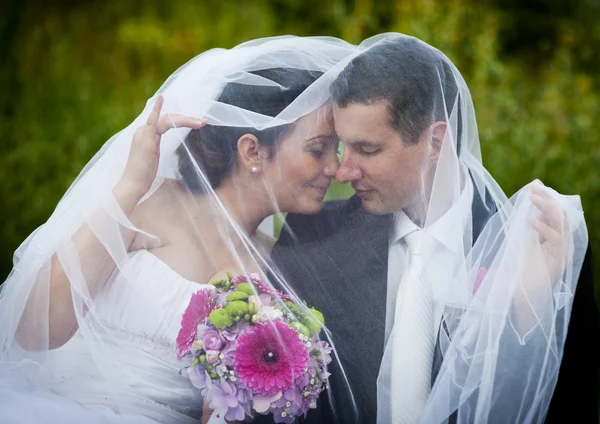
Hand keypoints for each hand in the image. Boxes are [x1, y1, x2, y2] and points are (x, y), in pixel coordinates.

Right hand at [118, 95, 206, 198]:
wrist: (132, 185)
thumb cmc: (142, 176)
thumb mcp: (152, 159)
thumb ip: (156, 150)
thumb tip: (159, 150)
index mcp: (146, 134)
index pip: (165, 121)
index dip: (181, 120)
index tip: (197, 122)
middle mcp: (143, 131)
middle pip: (168, 119)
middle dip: (186, 119)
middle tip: (203, 122)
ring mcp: (144, 133)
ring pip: (167, 120)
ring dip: (185, 120)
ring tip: (200, 122)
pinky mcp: (146, 139)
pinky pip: (153, 121)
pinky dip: (156, 109)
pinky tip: (161, 98)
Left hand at [513, 184, 570, 334]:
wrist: (517, 300)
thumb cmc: (516, 275)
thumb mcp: (519, 248)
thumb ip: (525, 233)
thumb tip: (525, 212)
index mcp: (550, 242)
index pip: (553, 216)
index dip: (546, 201)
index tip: (534, 188)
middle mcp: (558, 248)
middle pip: (560, 218)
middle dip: (548, 201)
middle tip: (534, 189)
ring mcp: (559, 255)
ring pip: (561, 226)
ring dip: (548, 210)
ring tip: (534, 199)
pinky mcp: (556, 264)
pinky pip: (556, 241)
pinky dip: (545, 228)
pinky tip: (532, 220)